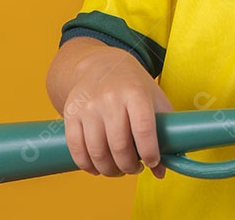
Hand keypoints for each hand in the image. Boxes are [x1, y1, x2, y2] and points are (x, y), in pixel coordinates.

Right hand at [60, 43, 173, 177]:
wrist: (101, 64)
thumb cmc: (133, 85)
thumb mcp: (154, 98)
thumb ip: (164, 131)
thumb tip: (161, 171)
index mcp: (135, 92)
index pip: (143, 129)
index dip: (149, 152)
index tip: (152, 162)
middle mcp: (110, 98)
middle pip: (119, 145)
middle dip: (129, 166)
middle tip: (135, 168)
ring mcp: (88, 106)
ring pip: (97, 151)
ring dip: (109, 170)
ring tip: (118, 170)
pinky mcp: (71, 113)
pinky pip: (76, 148)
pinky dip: (87, 165)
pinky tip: (97, 168)